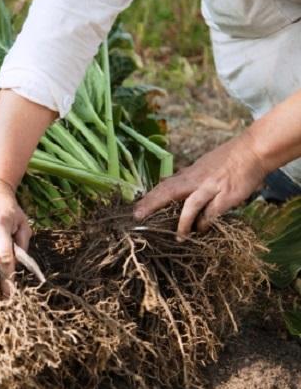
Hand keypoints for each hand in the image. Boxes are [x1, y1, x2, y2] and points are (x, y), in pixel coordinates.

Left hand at [134, 131, 267, 238]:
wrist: (253, 150)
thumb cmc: (226, 158)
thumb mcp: (201, 164)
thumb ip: (185, 175)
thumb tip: (166, 179)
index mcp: (189, 174)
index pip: (164, 186)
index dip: (149, 198)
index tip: (135, 210)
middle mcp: (196, 180)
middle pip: (169, 192)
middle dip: (152, 204)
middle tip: (138, 217)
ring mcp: (211, 187)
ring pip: (190, 205)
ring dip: (183, 223)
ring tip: (179, 237)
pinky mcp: (227, 196)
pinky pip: (212, 212)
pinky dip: (206, 222)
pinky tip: (202, 230)